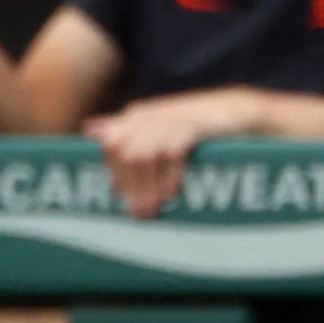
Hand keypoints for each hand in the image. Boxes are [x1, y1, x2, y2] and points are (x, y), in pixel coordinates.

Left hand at [85, 87, 273, 206]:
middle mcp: (148, 115)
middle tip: (141, 212)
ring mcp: (170, 119)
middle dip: (131, 186)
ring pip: (142, 155)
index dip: (116, 173)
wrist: (234, 109)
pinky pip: (171, 153)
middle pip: (124, 153)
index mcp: (136, 117)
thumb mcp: (157, 127)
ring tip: (156, 207)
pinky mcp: (192, 126)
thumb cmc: (192, 125)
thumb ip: (126, 129)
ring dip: (149, 186)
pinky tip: (173, 192)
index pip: (110, 146)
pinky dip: (170, 176)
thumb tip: (89, 130)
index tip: (124, 198)